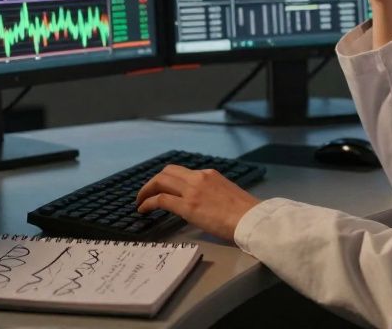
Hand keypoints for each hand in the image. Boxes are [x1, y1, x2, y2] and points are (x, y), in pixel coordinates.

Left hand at [135, 165, 260, 242]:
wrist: (251, 219)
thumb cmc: (245, 212)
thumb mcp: (227, 193)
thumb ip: (211, 193)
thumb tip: (203, 202)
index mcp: (208, 174)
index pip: (182, 172)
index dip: (168, 180)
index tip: (162, 188)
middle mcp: (198, 178)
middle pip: (167, 172)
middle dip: (153, 181)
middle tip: (146, 193)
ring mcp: (192, 191)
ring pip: (160, 181)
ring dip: (146, 190)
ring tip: (140, 201)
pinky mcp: (187, 206)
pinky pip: (160, 200)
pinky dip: (148, 202)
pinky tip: (143, 210)